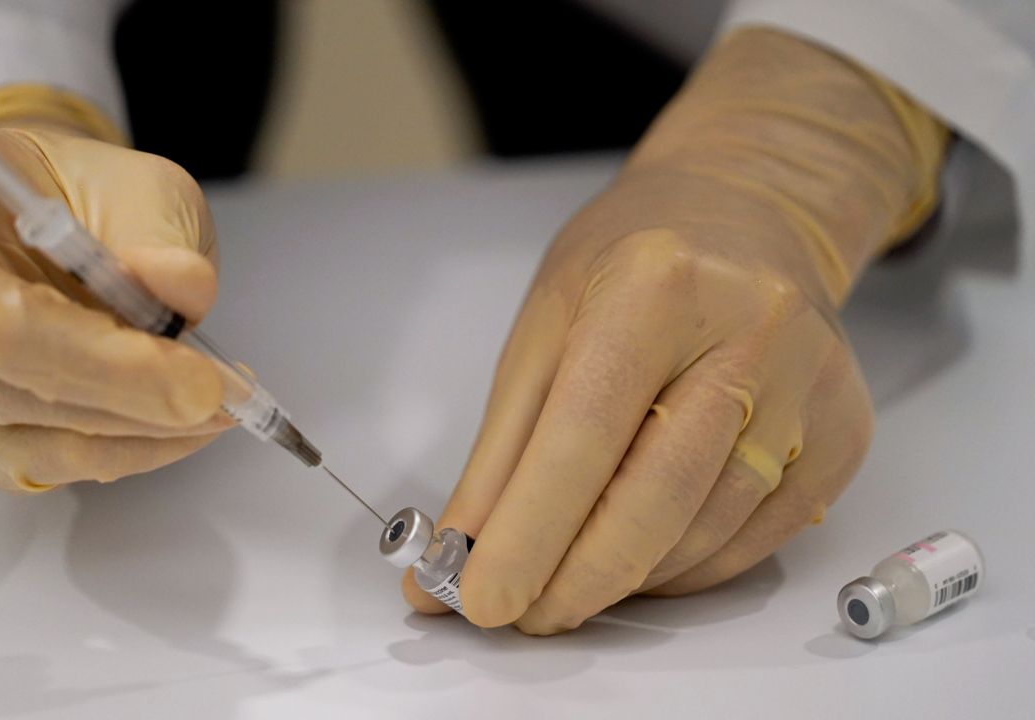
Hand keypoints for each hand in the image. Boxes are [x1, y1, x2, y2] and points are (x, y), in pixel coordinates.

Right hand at [0, 94, 231, 491]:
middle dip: (112, 369)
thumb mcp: (141, 191)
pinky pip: (29, 461)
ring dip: (130, 420)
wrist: (59, 252)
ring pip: (13, 410)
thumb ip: (157, 228)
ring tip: (217, 407)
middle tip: (206, 386)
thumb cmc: (91, 212)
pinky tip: (179, 432)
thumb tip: (178, 286)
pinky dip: (118, 452)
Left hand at [402, 28, 947, 632]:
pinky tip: (642, 559)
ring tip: (571, 579)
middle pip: (660, 494)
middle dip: (578, 577)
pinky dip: (685, 567)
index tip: (480, 600)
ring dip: (628, 577)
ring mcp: (811, 386)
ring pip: (709, 528)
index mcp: (656, 286)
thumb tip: (460, 555)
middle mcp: (750, 332)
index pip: (586, 433)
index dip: (530, 530)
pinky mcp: (844, 434)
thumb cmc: (630, 264)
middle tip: (524, 616)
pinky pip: (756, 537)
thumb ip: (503, 449)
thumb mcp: (545, 326)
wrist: (749, 212)